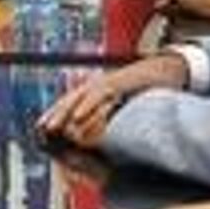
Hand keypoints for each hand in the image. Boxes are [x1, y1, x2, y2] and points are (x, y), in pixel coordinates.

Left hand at [38, 54, 187, 146]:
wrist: (170, 70)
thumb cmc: (149, 90)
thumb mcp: (128, 106)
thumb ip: (113, 118)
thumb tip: (101, 138)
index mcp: (98, 91)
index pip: (71, 103)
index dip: (56, 114)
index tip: (41, 129)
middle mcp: (98, 84)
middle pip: (70, 99)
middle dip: (53, 115)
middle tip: (39, 130)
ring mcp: (107, 82)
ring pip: (79, 97)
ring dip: (63, 113)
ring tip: (50, 127)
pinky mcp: (118, 82)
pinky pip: (98, 96)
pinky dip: (86, 107)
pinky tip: (76, 119)